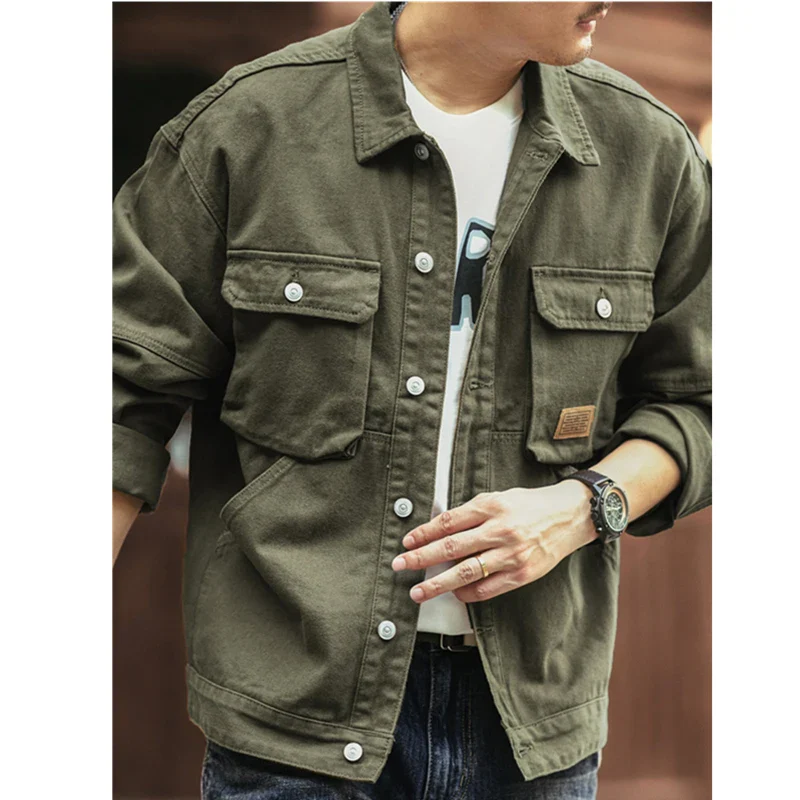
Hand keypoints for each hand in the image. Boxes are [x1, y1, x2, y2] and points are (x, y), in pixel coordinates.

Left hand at [391, 480, 597, 602]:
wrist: (571, 515)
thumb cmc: (530, 505)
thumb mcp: (499, 497)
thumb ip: (472, 512)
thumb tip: (440, 529)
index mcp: (491, 506)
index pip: (449, 522)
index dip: (424, 533)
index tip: (407, 542)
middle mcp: (500, 530)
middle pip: (452, 547)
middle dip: (421, 558)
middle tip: (400, 566)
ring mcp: (511, 554)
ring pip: (466, 572)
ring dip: (438, 584)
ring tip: (418, 592)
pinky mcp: (522, 574)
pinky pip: (488, 588)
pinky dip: (467, 593)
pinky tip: (454, 594)